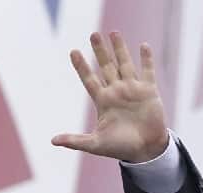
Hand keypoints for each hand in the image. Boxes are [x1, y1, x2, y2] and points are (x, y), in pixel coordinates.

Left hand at [52, 31, 168, 162]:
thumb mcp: (95, 144)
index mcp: (103, 101)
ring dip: (120, 49)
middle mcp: (116, 92)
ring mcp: (132, 90)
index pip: (89, 79)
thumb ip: (75, 141)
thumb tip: (53, 141)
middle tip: (93, 34)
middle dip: (100, 51)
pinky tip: (143, 45)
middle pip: (106, 67)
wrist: (145, 150)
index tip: (73, 52)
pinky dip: (146, 59)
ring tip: (113, 32)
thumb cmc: (120, 148)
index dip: (81, 66)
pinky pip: (147, 71)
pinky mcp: (149, 91)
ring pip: (124, 64)